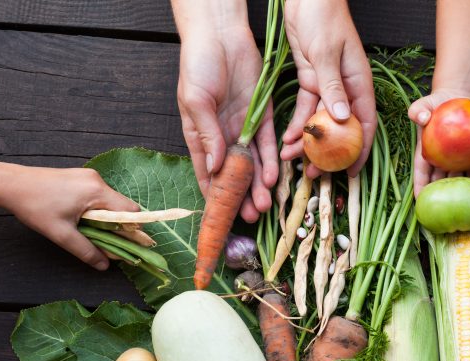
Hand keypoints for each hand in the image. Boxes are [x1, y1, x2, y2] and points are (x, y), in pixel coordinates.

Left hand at [2, 167, 139, 270]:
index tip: (127, 246)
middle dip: (119, 226)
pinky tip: (82, 220)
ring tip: (91, 232)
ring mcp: (88, 177)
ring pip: (110, 202)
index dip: (133, 230)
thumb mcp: (61, 234)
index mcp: (97, 191)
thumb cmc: (34, 206)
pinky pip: (98, 196)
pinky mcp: (80, 177)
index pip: (131, 211)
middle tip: (108, 243)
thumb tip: (104, 265)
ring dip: (106, 219)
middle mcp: (97, 180)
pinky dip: (96, 210)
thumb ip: (86, 250)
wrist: (10, 184)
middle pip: (122, 206)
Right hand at [177, 25, 278, 220]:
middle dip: (241, 196)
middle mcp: (221, 136)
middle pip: (233, 175)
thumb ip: (207, 134)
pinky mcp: (261, 116)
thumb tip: (213, 167)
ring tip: (264, 205)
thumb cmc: (198, 64)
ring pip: (253, 164)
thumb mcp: (196, 101)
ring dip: (258, 185)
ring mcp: (242, 127)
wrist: (220, 35)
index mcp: (199, 136)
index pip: (206, 174)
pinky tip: (273, 178)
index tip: (220, 217)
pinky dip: (271, 161)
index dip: (213, 196)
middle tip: (251, 215)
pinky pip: (267, 144)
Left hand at [281, 0, 375, 177]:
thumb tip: (341, 119)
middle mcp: (346, 90)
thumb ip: (332, 86)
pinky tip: (286, 139)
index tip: (351, 172)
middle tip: (316, 174)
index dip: (360, 151)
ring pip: (320, 123)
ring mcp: (328, 87)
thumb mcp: (326, 52)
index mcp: (359, 84)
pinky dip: (297, 124)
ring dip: (308, 142)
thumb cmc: (324, 17)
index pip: (364, 125)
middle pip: (341, 130)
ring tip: (292, 160)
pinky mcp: (311, 81)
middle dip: (329, 154)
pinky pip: (306, 109)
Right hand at [407, 88, 469, 195]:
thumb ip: (418, 111)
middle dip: (442, 197)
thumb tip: (422, 119)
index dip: (420, 187)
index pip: (421, 174)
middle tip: (444, 210)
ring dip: (460, 191)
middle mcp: (441, 161)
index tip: (420, 201)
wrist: (456, 98)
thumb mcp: (422, 105)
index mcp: (426, 153)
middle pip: (440, 182)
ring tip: (465, 204)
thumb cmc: (435, 103)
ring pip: (457, 179)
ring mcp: (456, 160)